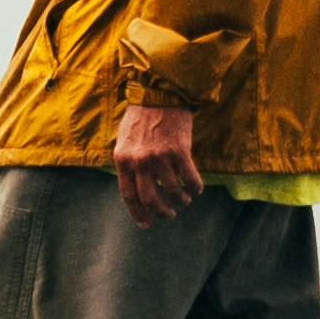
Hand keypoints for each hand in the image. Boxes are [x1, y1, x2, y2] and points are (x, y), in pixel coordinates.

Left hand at [111, 94, 204, 225]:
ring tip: (184, 199)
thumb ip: (128, 164)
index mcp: (123, 160)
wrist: (159, 94)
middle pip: (151, 199)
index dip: (138, 213)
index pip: (129, 195)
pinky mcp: (180, 151)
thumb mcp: (124, 141)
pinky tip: (196, 189)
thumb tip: (135, 189)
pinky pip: (190, 178)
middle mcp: (139, 161)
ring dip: (180, 200)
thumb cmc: (141, 117)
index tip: (146, 224)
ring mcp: (160, 156)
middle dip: (162, 212)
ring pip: (172, 191)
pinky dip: (195, 187)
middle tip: (169, 214)